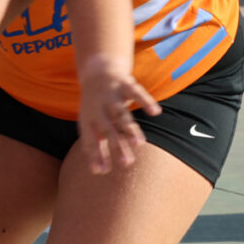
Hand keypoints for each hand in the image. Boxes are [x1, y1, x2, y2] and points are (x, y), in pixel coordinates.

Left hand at [77, 54, 160, 173]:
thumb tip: (99, 171)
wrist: (97, 71)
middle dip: (117, 146)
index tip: (102, 172)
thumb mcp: (90, 122)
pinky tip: (155, 112)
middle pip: (108, 129)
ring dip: (130, 128)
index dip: (95, 154)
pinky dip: (146, 101)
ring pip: (121, 114)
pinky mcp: (124, 84)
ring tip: (139, 144)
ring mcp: (111, 95)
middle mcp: (98, 107)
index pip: (90, 139)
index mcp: (88, 118)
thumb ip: (95, 145)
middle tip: (127, 164)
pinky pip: (136, 93)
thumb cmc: (96, 106)